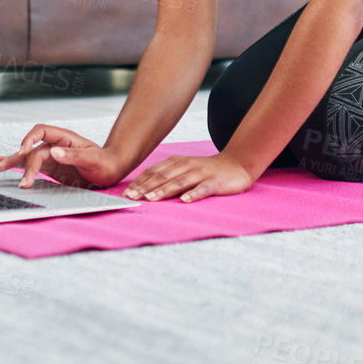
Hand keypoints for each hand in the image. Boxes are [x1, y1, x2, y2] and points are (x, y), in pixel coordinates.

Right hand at [0, 124, 131, 189]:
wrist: (111, 170)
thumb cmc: (105, 163)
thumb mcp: (93, 159)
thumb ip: (74, 155)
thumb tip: (53, 152)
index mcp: (64, 138)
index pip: (41, 131)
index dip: (30, 139)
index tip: (24, 152)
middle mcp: (54, 145)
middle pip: (31, 149)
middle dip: (20, 161)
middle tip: (18, 179)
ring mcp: (51, 156)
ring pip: (27, 157)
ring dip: (12, 161)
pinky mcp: (50, 168)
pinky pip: (31, 165)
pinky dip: (17, 166)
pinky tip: (5, 163)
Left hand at [121, 152, 253, 202]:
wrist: (236, 164)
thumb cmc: (206, 171)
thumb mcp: (184, 169)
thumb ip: (167, 176)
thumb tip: (143, 189)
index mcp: (177, 162)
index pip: (154, 172)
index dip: (139, 182)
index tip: (126, 193)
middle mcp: (187, 165)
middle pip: (163, 177)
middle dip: (146, 187)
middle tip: (132, 197)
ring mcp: (201, 173)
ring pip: (180, 182)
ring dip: (164, 191)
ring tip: (151, 199)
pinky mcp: (215, 182)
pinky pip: (203, 188)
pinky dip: (194, 194)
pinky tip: (185, 201)